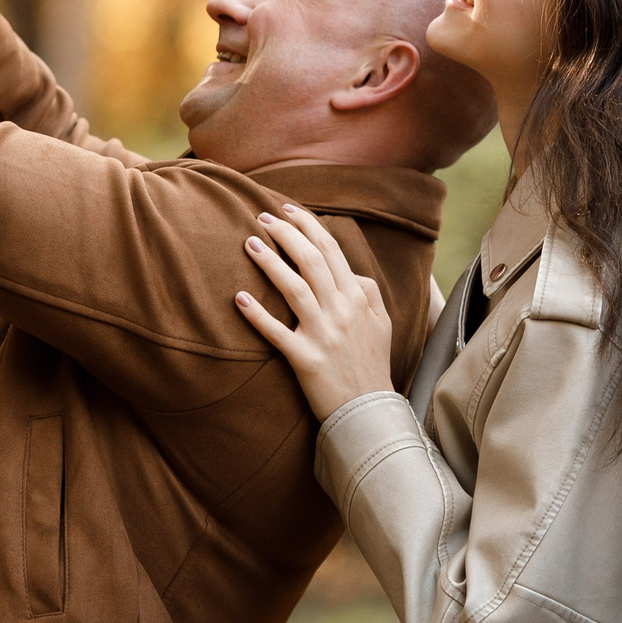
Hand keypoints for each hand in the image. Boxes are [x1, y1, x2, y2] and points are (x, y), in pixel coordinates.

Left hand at [235, 202, 395, 421]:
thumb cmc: (372, 365)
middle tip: (261, 218)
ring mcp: (324, 335)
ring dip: (270, 263)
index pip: (331, 250)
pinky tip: (239, 299)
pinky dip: (258, 316)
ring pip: (294, 289)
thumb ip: (369, 292)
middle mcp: (342, 311)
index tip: (286, 209)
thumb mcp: (382, 324)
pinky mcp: (307, 360)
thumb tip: (349, 269)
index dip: (307, 225)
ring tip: (249, 243)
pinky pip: (278, 334)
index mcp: (358, 298)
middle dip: (286, 234)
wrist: (370, 413)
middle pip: (311, 261)